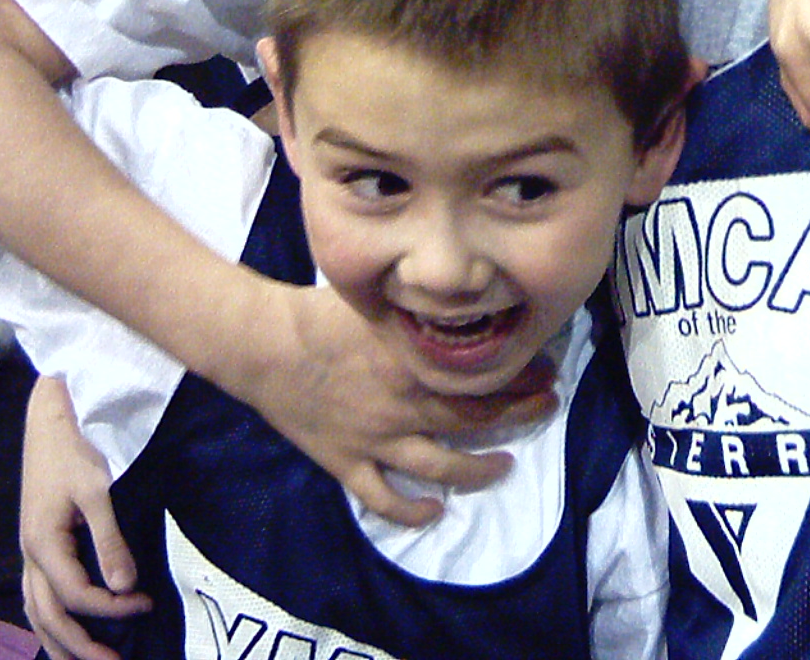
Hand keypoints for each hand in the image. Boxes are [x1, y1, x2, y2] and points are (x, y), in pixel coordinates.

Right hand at [21, 376, 150, 659]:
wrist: (49, 422)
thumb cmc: (74, 452)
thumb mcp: (97, 491)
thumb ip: (110, 540)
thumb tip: (126, 586)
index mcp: (43, 544)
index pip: (77, 596)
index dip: (112, 608)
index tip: (146, 602)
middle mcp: (29, 556)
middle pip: (48, 617)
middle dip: (80, 647)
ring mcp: (28, 553)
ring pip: (36, 612)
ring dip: (60, 642)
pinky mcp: (35, 547)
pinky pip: (35, 597)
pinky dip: (49, 621)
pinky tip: (64, 632)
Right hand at [230, 283, 557, 526]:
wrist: (263, 345)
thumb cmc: (318, 312)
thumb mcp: (379, 299)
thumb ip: (420, 308)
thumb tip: (462, 295)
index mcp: (415, 362)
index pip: (482, 374)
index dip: (519, 374)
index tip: (546, 367)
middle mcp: (404, 405)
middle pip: (474, 417)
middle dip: (518, 412)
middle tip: (546, 404)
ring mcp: (377, 439)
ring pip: (441, 467)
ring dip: (479, 471)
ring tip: (506, 465)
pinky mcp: (347, 462)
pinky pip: (383, 497)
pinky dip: (410, 511)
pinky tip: (433, 513)